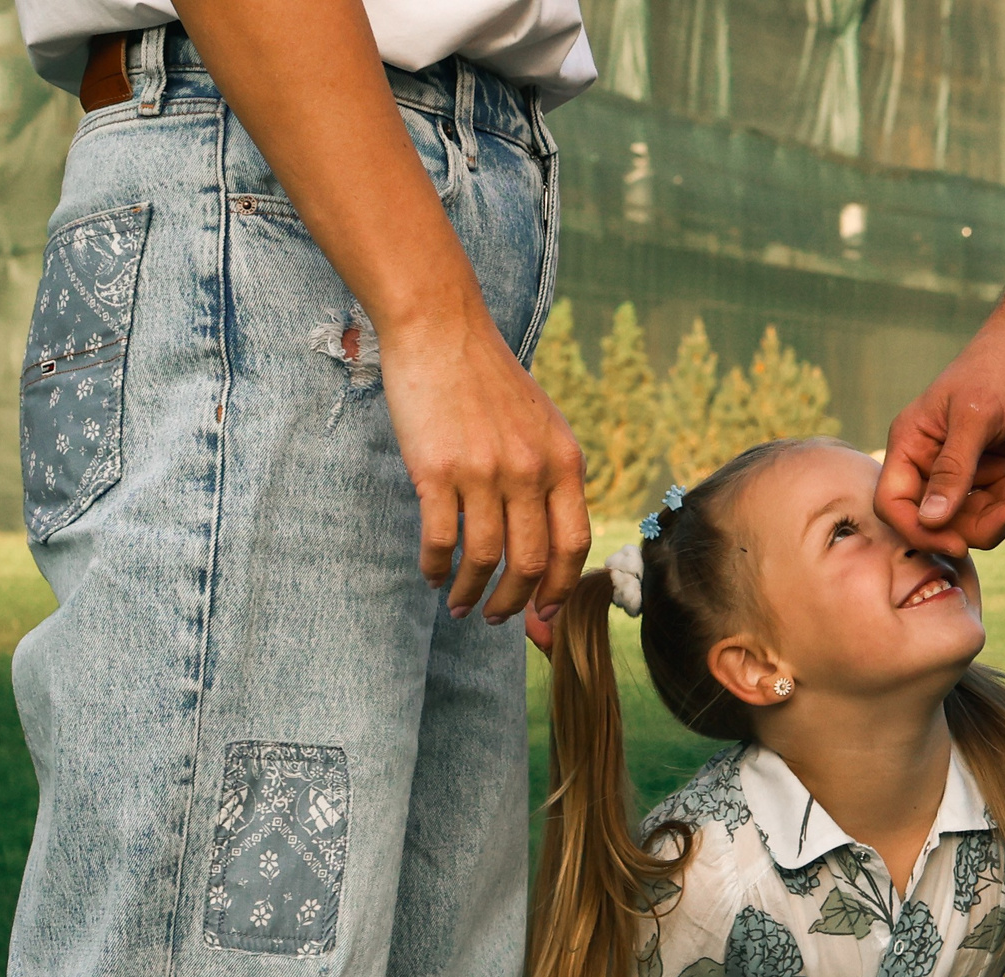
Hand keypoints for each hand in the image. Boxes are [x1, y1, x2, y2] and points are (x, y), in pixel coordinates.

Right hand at [377, 311, 590, 633]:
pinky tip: (431, 574)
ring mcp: (484, 471)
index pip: (573, 544)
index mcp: (564, 460)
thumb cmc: (488, 379)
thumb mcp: (540, 423)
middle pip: (530, 562)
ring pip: (484, 559)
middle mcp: (530, 469)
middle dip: (513, 604)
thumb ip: (550, 475)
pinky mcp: (437, 471)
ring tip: (458, 605)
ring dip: (470, 592)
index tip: (544, 614)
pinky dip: (435, 567)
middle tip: (495, 618)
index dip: (559, 588)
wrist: (441, 328)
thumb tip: (547, 539)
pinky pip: (441, 540)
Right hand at [876, 321, 1004, 555]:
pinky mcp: (995, 472)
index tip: (957, 544)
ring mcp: (965, 470)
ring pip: (980, 519)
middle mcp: (931, 463)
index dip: (920, 532)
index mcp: (910, 445)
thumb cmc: (999, 367)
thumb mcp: (975, 417)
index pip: (893, 504)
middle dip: (985, 523)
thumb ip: (952, 470)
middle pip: (944, 522)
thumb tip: (931, 521)